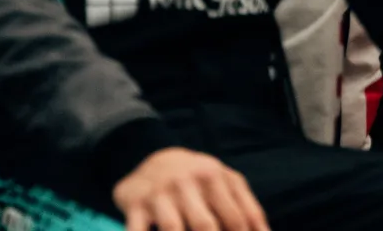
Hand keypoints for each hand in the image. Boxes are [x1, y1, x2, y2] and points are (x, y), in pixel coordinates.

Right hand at [114, 148, 268, 230]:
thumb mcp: (225, 183)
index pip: (237, 218)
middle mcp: (188, 181)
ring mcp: (161, 192)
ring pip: (174, 228)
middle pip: (206, 226)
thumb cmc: (198, 181)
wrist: (153, 159)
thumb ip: (246, 208)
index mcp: (215, 176)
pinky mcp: (136, 204)